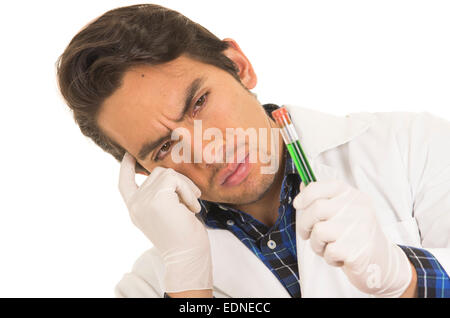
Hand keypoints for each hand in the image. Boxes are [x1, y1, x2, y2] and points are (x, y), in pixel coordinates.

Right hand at [118, 153, 211, 292]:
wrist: (187, 255)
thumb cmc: (183, 236)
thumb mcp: (165, 212)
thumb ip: (158, 195)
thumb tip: (166, 174)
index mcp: (135, 208)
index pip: (124, 182)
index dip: (126, 167)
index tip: (128, 155)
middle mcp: (135, 204)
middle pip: (157, 173)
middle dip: (179, 183)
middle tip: (190, 202)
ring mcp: (143, 201)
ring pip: (167, 173)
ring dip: (185, 187)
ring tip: (191, 207)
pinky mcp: (156, 198)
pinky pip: (175, 179)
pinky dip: (188, 191)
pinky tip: (192, 208)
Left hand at [293, 179, 411, 296]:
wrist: (382, 263)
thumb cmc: (356, 236)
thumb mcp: (343, 212)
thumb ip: (324, 199)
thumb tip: (303, 186)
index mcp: (354, 196)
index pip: (325, 186)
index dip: (306, 195)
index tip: (298, 204)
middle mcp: (358, 209)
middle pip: (316, 208)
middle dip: (304, 224)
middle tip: (306, 234)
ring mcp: (359, 229)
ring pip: (318, 231)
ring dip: (316, 244)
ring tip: (328, 247)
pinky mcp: (357, 250)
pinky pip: (328, 251)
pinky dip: (328, 257)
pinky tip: (339, 257)